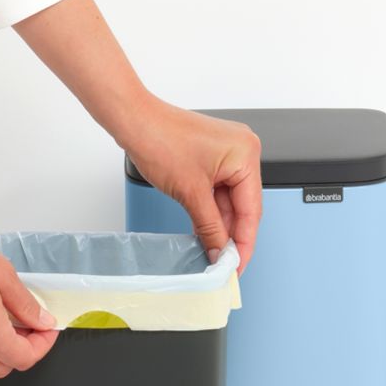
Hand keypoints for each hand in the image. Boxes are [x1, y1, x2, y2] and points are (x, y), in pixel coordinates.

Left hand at [12, 0, 262, 272]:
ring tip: (215, 253)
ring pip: (230, 201)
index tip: (238, 265)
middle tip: (226, 264)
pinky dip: (212, 212)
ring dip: (221, 226)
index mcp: (246, 154)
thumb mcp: (190, 193)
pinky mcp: (212, 157)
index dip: (244, 242)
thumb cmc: (159, 139)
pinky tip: (208, 232)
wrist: (133, 121)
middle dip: (233, 236)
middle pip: (244, 205)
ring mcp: (227, 153)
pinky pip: (219, 191)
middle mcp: (242, 150)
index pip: (252, 209)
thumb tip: (219, 251)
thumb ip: (209, 227)